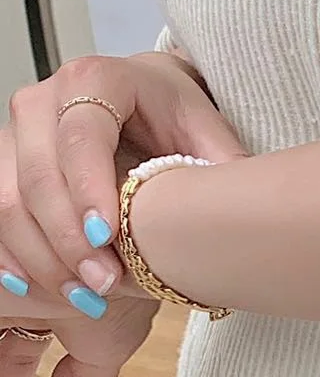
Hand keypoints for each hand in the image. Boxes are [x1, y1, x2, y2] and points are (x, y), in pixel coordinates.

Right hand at [0, 50, 249, 376]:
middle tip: (104, 286)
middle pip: (39, 175)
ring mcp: (14, 131)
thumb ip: (219, 166)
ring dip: (41, 257)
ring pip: (8, 200)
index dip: (88, 188)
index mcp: (97, 78)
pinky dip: (12, 255)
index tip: (107, 237)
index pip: (82, 135)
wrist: (143, 98)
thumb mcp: (205, 131)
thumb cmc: (175, 116)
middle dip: (68, 239)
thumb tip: (240, 214)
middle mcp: (43, 100)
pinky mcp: (2, 163)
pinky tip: (37, 289)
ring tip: (85, 298)